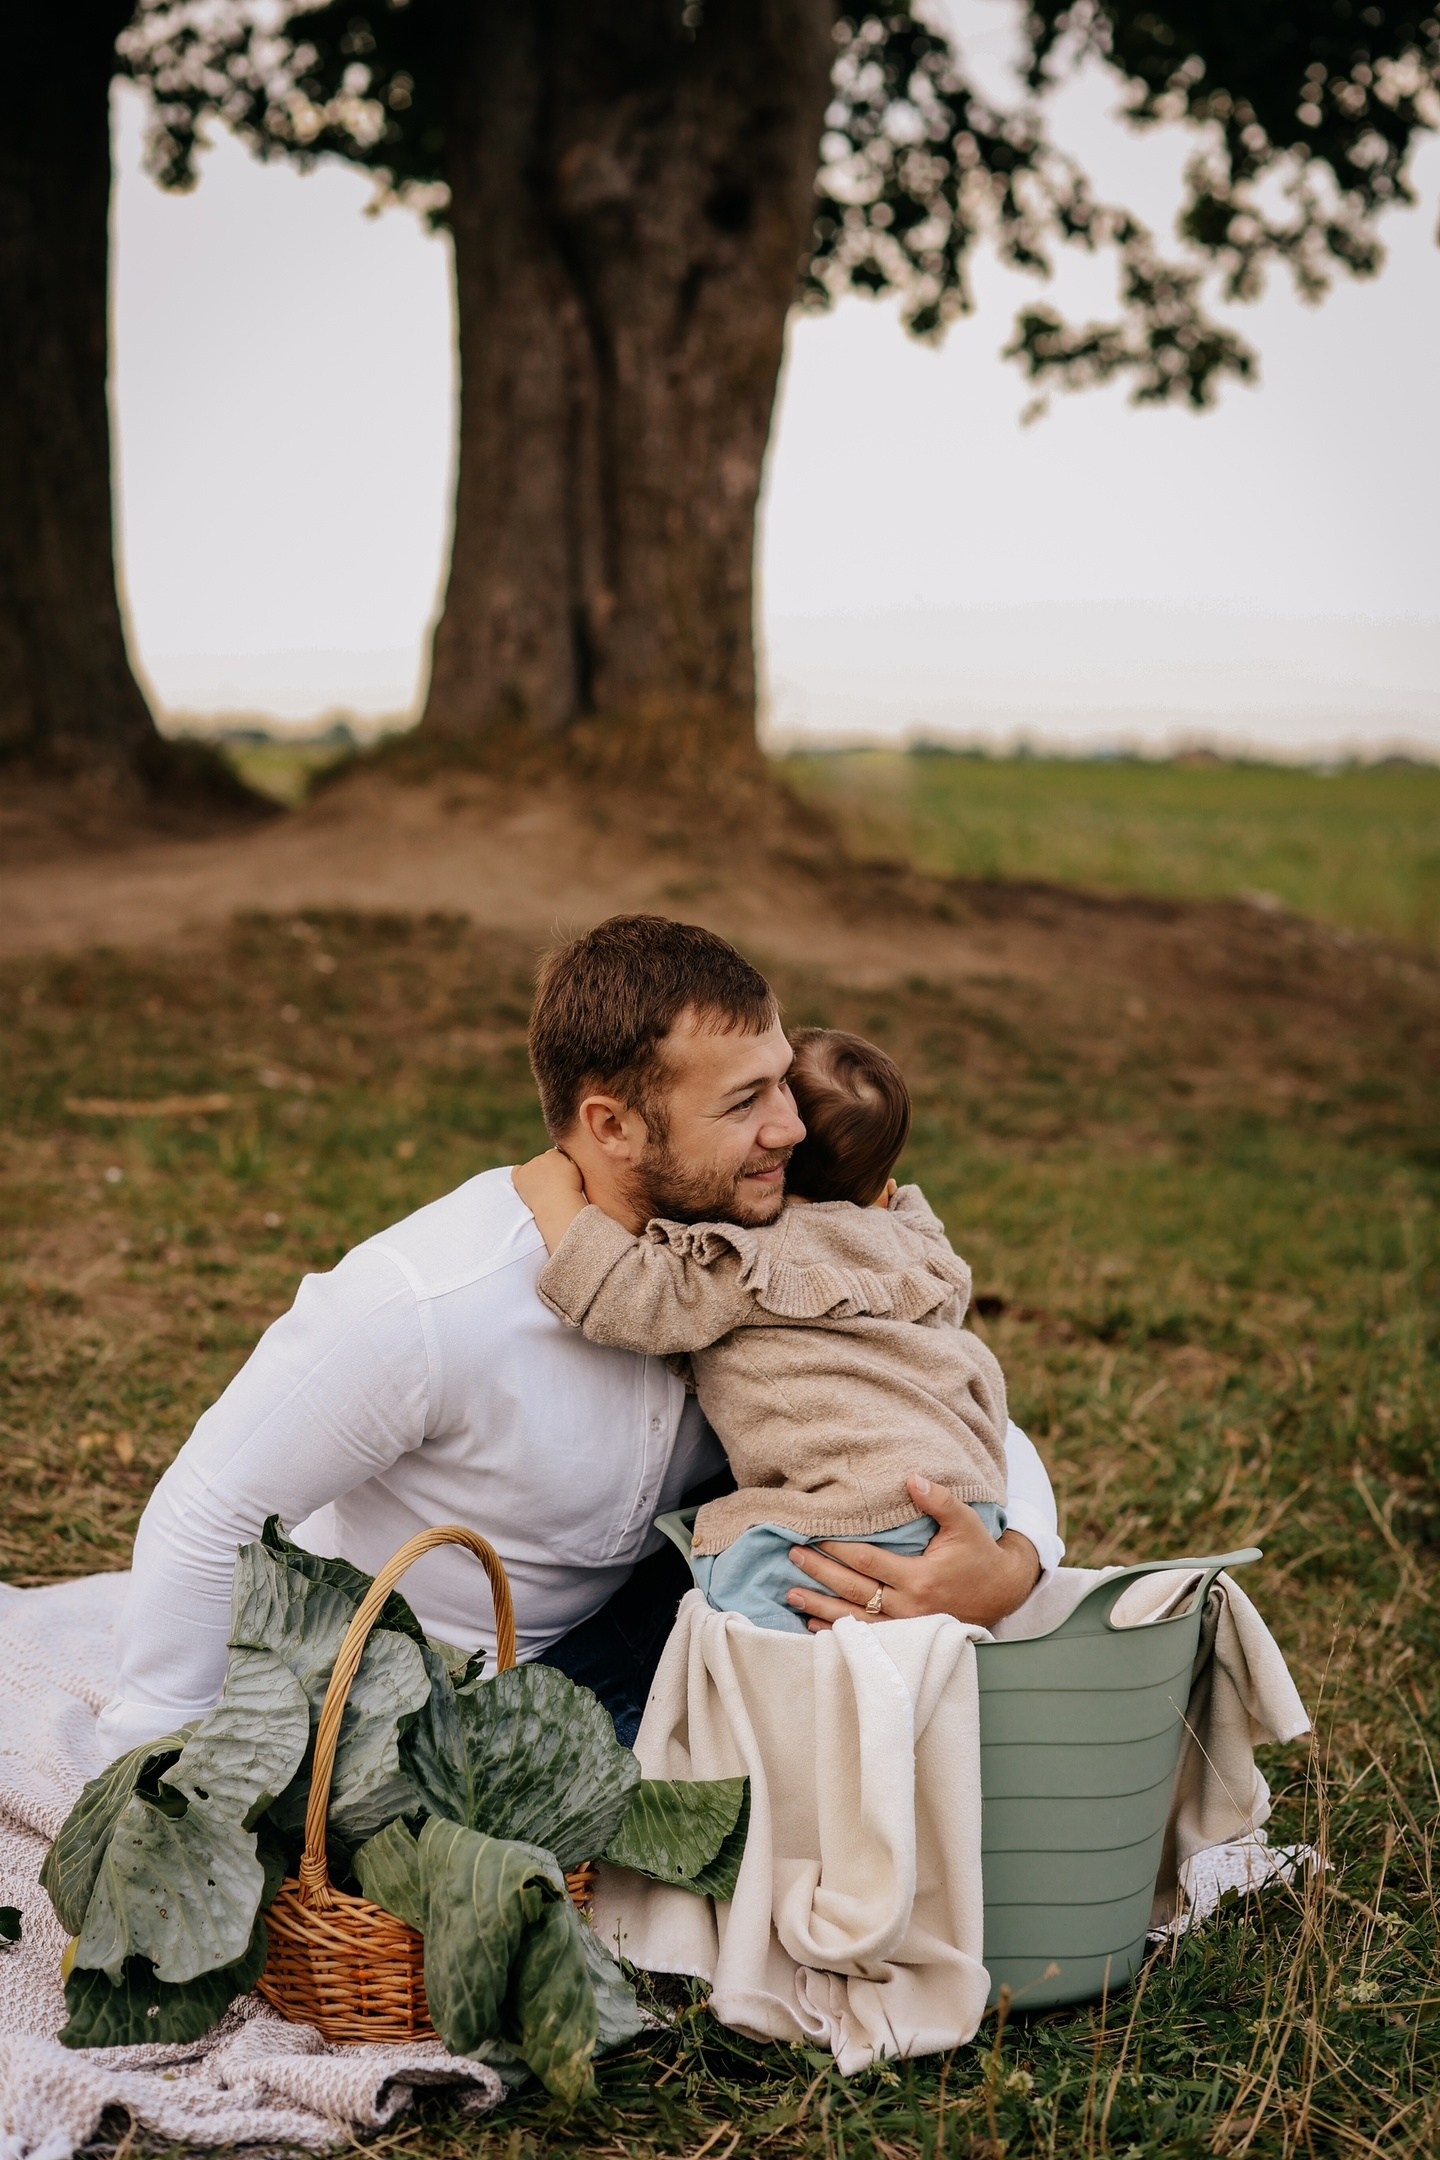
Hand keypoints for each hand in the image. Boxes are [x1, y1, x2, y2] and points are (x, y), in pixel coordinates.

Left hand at [512, 1149, 586, 1252]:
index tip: (560, 1176)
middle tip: (553, 1184)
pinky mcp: (519, 1177)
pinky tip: (525, 1182)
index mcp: (555, 1155)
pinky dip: (520, 1175)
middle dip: (547, 1169)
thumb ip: (569, 1160)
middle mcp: (540, 1158)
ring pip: (531, 1167)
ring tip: (543, 1190)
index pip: (554, 1155)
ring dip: (535, 1174)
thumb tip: (564, 1155)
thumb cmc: (571, 1192)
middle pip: (543, 1160)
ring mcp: (528, 1168)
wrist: (558, 1206)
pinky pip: (516, 1171)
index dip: (558, 1165)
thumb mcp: (577, 1172)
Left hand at [784, 1474, 1041, 1631]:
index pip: (868, 1562)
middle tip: (792, 1556)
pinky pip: (866, 1637)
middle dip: (820, 1573)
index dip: (838, 1548)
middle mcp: (910, 1607)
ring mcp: (907, 1627)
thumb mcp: (965, 1522)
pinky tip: (813, 1625)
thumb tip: (911, 1477)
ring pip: (855, 1619)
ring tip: (791, 1594)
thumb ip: (938, 1500)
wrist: (1003, 1592)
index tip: (814, 1535)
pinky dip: (837, 1632)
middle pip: (854, 1590)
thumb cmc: (979, 1554)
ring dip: (820, 1607)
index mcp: (920, 1578)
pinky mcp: (907, 1638)